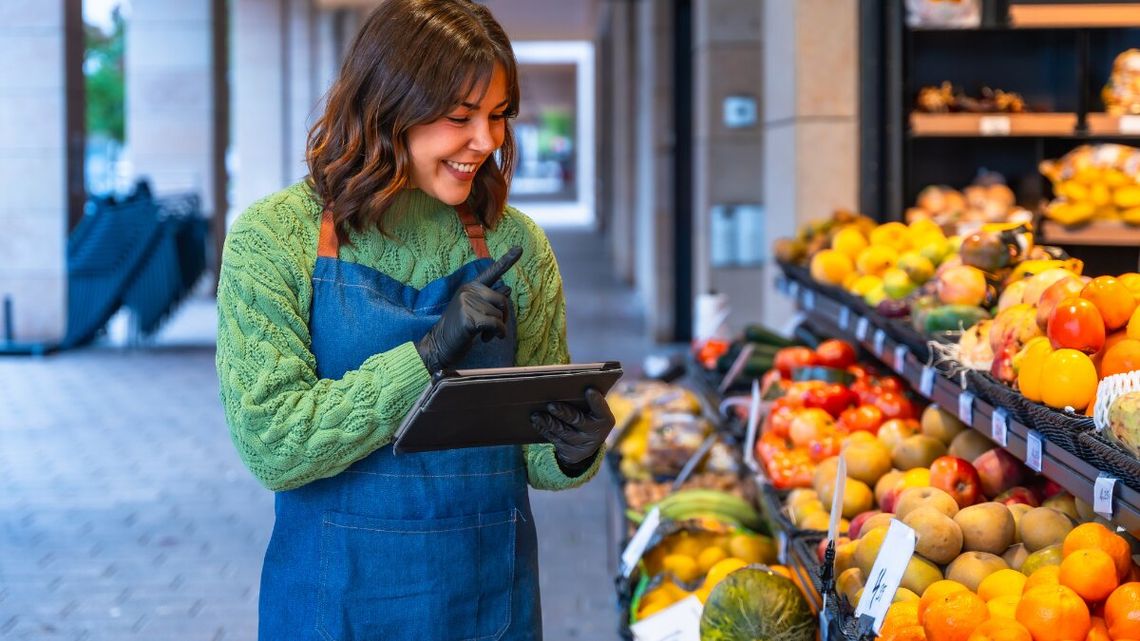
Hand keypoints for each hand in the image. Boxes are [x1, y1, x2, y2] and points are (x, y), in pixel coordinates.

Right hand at [415, 246, 522, 372]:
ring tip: (482, 335)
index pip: (492, 272)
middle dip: (503, 317)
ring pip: (499, 315)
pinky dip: (497, 334)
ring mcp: (467, 302)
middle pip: (502, 301)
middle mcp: (468, 290)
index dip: (507, 260)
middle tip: (493, 329)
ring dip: (496, 329)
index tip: (519, 248)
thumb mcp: (476, 311)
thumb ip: (490, 300)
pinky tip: (486, 339)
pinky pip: (496, 324)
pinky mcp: (469, 317)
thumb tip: (508, 289)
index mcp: (470, 286)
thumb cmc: (459, 328)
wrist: (439, 344)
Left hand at [531, 388, 614, 467]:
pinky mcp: (571, 453)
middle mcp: (596, 433)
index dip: (596, 400)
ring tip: (536, 415)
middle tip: (551, 405)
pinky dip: (545, 430)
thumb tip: (564, 382)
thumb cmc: (588, 416)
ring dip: (548, 423)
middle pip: (577, 420)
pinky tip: (537, 423)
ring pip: (563, 432)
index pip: (601, 408)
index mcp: (604, 418)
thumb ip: (584, 400)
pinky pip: (556, 440)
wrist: (588, 443)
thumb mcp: (592, 410)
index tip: (589, 390)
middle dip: (563, 413)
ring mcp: (583, 445)